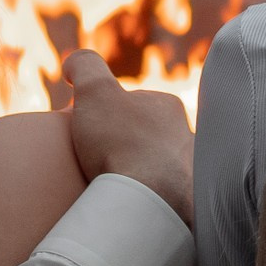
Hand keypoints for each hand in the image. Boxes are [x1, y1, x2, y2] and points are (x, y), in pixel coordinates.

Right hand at [63, 49, 193, 226]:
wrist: (154, 200)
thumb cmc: (123, 142)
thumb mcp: (96, 90)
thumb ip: (85, 65)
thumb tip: (74, 63)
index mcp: (166, 105)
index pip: (128, 101)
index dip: (99, 112)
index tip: (82, 128)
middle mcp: (186, 134)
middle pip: (141, 134)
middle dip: (118, 143)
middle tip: (92, 159)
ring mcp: (190, 170)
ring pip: (153, 166)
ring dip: (133, 172)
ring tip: (109, 185)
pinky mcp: (189, 202)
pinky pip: (159, 195)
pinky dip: (143, 197)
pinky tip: (126, 203)